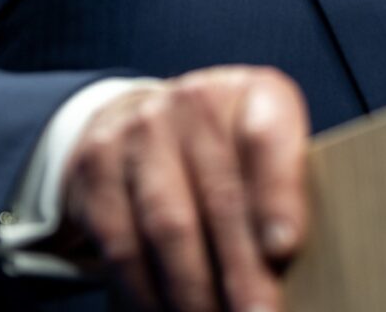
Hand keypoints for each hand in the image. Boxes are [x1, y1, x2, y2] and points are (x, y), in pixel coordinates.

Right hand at [60, 65, 310, 311]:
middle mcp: (193, 103)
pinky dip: (147, 292)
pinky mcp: (96, 170)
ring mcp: (139, 133)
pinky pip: (122, 245)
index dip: (277, 193)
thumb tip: (289, 267)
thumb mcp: (266, 152)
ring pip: (167, 226)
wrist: (143, 121)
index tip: (284, 249)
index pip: (266, 136)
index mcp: (251, 93)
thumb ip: (285, 192)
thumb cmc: (228, 150)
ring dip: (193, 290)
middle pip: (219, 196)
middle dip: (240, 269)